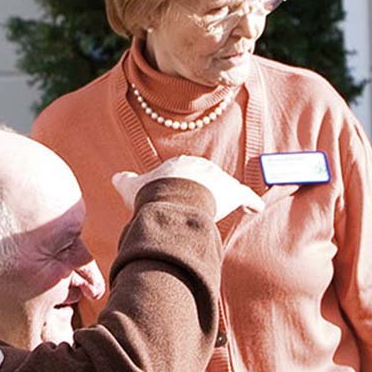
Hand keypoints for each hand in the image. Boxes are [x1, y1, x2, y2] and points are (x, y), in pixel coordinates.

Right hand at [112, 155, 264, 222]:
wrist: (171, 200)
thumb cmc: (151, 194)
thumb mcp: (131, 186)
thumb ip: (125, 180)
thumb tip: (116, 177)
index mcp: (179, 163)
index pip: (185, 171)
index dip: (183, 184)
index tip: (182, 196)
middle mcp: (201, 166)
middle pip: (207, 178)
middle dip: (207, 190)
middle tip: (204, 205)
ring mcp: (219, 179)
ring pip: (227, 187)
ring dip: (227, 197)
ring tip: (229, 208)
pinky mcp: (234, 193)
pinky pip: (247, 197)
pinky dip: (252, 203)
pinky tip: (255, 208)